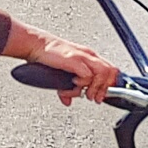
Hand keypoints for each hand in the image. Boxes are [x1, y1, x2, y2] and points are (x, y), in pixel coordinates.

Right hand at [4, 20, 119, 105]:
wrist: (36, 45)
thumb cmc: (49, 56)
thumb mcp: (63, 74)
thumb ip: (68, 88)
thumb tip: (68, 101)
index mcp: (89, 57)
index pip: (111, 70)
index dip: (109, 85)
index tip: (102, 95)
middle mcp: (89, 56)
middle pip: (111, 72)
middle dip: (105, 89)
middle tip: (95, 98)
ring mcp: (83, 57)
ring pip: (103, 73)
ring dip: (96, 88)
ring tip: (86, 94)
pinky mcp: (75, 60)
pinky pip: (88, 75)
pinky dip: (83, 84)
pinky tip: (73, 84)